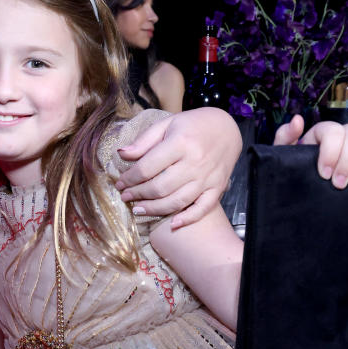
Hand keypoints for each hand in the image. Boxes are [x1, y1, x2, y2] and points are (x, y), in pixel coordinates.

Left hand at [114, 107, 242, 227]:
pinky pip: (202, 208)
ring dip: (154, 209)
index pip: (147, 167)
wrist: (227, 128)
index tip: (119, 183)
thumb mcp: (167, 124)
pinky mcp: (218, 187)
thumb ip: (144, 140)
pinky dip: (187, 219)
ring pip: (177, 201)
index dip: (129, 178)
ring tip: (138, 210)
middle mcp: (194, 162)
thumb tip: (121, 154)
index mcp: (180, 143)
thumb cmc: (193, 125)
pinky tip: (172, 224)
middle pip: (160, 187)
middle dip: (138, 195)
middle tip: (126, 196)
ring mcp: (207, 178)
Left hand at [275, 115, 347, 185]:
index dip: (331, 152)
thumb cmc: (299, 174)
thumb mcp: (285, 159)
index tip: (324, 175)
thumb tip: (297, 120)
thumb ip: (284, 139)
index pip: (333, 131)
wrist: (310, 193)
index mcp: (323, 134)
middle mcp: (346, 134)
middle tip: (340, 184)